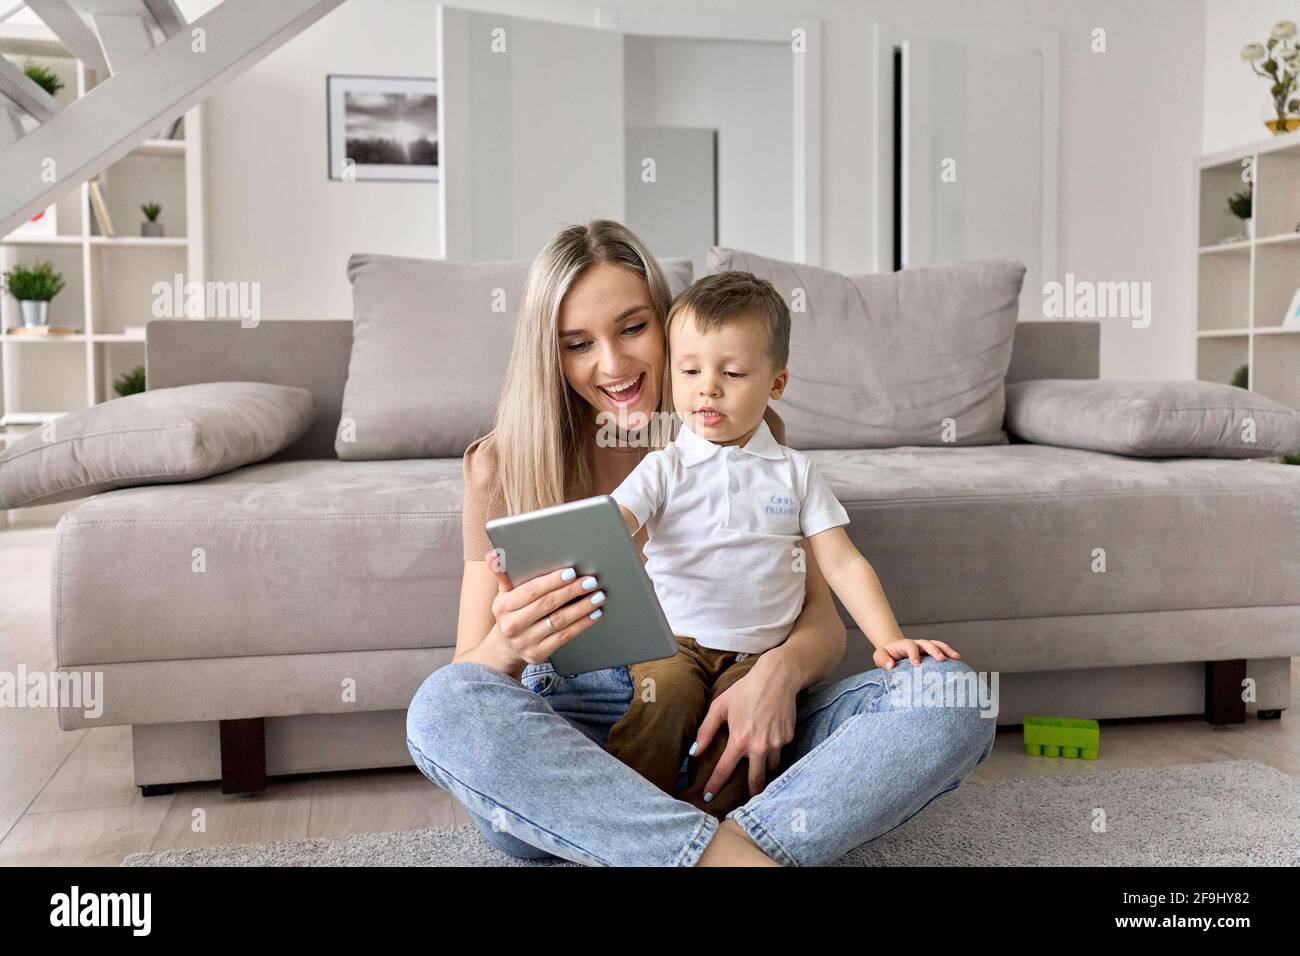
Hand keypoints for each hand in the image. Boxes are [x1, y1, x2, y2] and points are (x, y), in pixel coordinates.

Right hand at [484, 550, 606, 664]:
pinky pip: (564, 637)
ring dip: (582, 608)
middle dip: (572, 591)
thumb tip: (493, 555)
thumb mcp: (503, 594)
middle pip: (547, 605)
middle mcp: (512, 625)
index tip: (571, 573)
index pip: (531, 591)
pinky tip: (594, 614)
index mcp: (503, 606)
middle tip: (590, 582)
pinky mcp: (538, 654)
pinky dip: (582, 624)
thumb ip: (503, 574)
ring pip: (559, 621)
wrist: (505, 648)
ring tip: (597, 596)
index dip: (552, 581)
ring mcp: (525, 642)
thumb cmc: (511, 613)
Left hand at [691, 652, 799, 800]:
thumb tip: (694, 752)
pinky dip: (773, 752)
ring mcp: (777, 743)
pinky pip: (779, 752)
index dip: (714, 785)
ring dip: (763, 772)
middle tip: (744, 801)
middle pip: (755, 780)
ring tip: (758, 775)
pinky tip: (769, 743)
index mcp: (740, 739)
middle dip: (750, 793)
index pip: (724, 770)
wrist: (778, 678)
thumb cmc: (745, 690)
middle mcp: (760, 746)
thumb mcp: (720, 706)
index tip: (708, 797)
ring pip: (771, 768)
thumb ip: (706, 730)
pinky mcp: (788, 738)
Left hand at [873, 638, 959, 669]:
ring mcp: (924, 647)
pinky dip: (949, 653)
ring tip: (956, 657)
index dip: (913, 654)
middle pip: (927, 643)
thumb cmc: (886, 655)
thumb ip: (883, 660)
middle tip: (941, 659)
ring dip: (946, 650)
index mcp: (904, 645)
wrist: (892, 648)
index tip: (916, 664)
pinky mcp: (930, 651)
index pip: (910, 646)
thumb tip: (890, 666)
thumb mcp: (880, 656)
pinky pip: (941, 649)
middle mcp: (916, 644)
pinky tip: (957, 660)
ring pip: (937, 644)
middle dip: (934, 650)